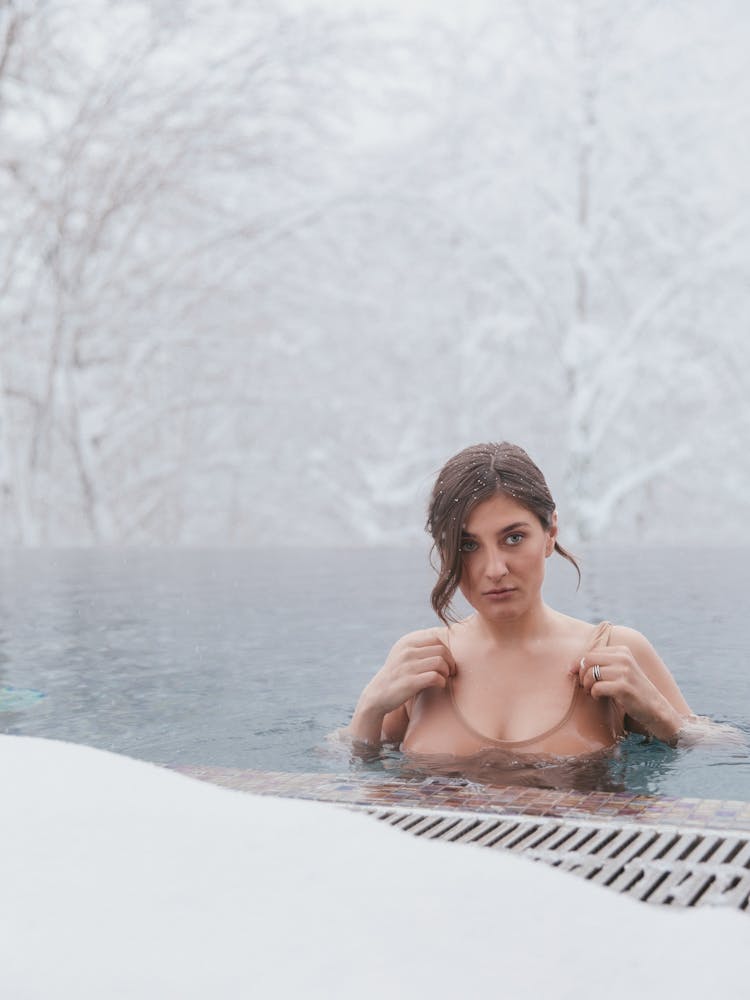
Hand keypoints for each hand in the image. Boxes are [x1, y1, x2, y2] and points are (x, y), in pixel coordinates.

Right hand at [361, 631, 456, 715]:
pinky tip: (439, 685)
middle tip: (450, 672)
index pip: (436, 639)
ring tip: (444, 678)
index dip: (446, 651)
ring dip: (447, 672)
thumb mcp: (403, 655)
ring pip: (440, 662)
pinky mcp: (410, 682)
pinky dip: (442, 682)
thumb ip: (419, 647)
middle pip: (441, 650)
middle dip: (450, 662)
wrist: (378, 694)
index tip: (447, 662)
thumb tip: (445, 640)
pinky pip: (435, 677)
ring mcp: (407, 667)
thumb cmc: (397, 675)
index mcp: (407, 643)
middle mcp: (406, 652)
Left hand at [569, 644, 683, 741]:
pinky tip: (600, 697)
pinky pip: (596, 687)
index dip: (579, 664)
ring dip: (587, 685)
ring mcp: (624, 672)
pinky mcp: (623, 687)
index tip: (576, 674)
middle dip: (581, 674)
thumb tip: (572, 665)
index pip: (590, 652)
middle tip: (585, 686)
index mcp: (621, 650)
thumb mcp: (619, 671)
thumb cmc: (631, 690)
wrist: (655, 708)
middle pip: (587, 660)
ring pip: (590, 674)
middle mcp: (623, 658)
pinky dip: (594, 694)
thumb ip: (601, 664)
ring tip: (592, 692)